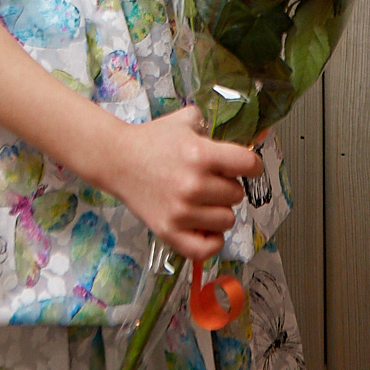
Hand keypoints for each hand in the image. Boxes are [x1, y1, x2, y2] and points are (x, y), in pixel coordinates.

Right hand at [95, 106, 261, 264]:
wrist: (117, 160)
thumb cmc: (152, 140)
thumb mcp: (184, 121)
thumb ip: (211, 125)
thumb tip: (240, 137)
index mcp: (200, 154)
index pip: (248, 165)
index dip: (252, 165)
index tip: (247, 167)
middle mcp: (193, 185)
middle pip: (237, 194)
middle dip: (227, 186)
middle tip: (209, 181)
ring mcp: (181, 212)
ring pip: (227, 220)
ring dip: (219, 211)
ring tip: (202, 202)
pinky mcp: (169, 232)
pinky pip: (207, 248)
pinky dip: (211, 240)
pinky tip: (204, 227)